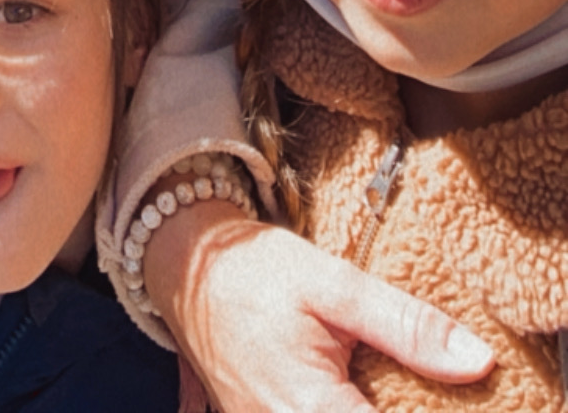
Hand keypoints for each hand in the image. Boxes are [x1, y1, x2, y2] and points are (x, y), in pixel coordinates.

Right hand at [143, 200, 493, 412]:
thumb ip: (405, 326)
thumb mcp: (334, 282)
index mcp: (312, 410)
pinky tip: (350, 390)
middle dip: (400, 407)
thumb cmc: (255, 269)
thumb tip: (478, 362)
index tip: (457, 398)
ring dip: (367, 408)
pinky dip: (338, 408)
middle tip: (426, 387)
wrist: (186, 265)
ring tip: (387, 387)